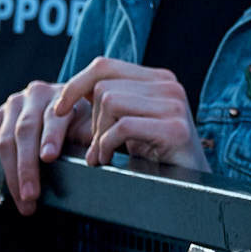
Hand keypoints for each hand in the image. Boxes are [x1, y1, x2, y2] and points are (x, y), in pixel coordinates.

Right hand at [0, 79, 90, 213]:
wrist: (62, 102)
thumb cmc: (79, 120)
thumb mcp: (90, 123)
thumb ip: (91, 136)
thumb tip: (96, 157)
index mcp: (61, 95)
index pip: (53, 116)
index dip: (51, 137)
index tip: (49, 157)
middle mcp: (34, 95)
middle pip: (25, 131)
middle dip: (27, 166)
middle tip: (32, 194)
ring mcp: (11, 105)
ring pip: (4, 141)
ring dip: (10, 175)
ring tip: (21, 201)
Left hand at [54, 57, 206, 173]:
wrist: (190, 185)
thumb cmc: (154, 155)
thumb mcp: (130, 122)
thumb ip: (111, 102)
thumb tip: (66, 97)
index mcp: (157, 79)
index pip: (105, 66)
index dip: (76, 85)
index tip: (60, 109)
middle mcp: (168, 85)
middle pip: (103, 87)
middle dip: (90, 121)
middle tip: (96, 148)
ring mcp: (174, 105)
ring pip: (110, 102)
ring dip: (98, 136)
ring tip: (103, 155)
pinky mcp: (174, 128)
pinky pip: (123, 126)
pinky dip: (107, 146)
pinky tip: (110, 160)